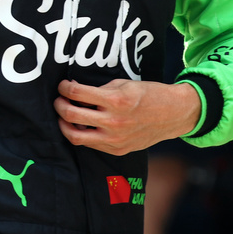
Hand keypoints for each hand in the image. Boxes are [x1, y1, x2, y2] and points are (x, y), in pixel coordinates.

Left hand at [54, 79, 200, 154]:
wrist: (173, 114)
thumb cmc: (150, 94)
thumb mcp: (125, 83)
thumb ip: (100, 89)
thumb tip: (76, 90)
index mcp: (115, 100)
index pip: (77, 93)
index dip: (64, 88)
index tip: (62, 86)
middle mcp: (113, 122)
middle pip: (71, 115)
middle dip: (59, 105)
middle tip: (59, 100)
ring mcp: (115, 139)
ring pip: (75, 136)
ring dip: (64, 124)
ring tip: (64, 117)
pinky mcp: (118, 150)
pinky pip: (91, 144)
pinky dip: (83, 133)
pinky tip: (82, 126)